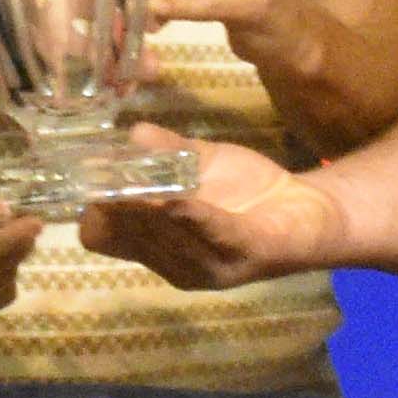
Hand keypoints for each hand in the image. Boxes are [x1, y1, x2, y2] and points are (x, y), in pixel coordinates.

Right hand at [81, 132, 340, 288]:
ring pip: (160, 237)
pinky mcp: (244, 255)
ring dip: (147, 211)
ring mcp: (207, 265)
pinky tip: (179, 199)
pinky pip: (209, 234)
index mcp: (155, 244)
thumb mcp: (196, 164)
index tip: (91, 178)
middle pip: (124, 235)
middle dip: (115, 205)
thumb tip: (131, 133)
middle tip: (109, 174)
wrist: (308, 210)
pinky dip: (191, 216)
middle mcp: (172, 263)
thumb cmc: (246, 190)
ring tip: (138, 185)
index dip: (89, 210)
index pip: (99, 237)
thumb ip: (162, 150)